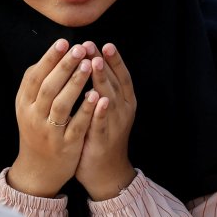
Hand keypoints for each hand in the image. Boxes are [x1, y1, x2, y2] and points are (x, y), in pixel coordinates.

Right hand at [9, 40, 97, 197]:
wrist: (38, 169)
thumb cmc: (37, 130)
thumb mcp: (29, 108)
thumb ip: (38, 84)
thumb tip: (51, 54)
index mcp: (24, 104)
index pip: (34, 77)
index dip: (48, 59)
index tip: (64, 41)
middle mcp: (33, 116)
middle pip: (48, 87)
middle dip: (64, 66)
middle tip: (80, 47)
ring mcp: (49, 131)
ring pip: (61, 104)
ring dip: (75, 83)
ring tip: (89, 65)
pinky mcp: (65, 145)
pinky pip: (76, 125)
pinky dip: (86, 110)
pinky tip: (96, 95)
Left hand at [74, 43, 137, 199]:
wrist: (106, 173)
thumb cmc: (102, 138)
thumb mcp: (106, 111)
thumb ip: (102, 90)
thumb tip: (92, 63)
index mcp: (124, 102)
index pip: (121, 76)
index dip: (114, 60)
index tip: (104, 43)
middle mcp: (123, 111)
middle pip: (114, 82)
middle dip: (103, 63)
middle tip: (92, 45)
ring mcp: (115, 125)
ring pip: (109, 98)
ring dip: (103, 80)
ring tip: (95, 62)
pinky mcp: (103, 140)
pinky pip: (102, 123)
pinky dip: (101, 111)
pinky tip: (98, 98)